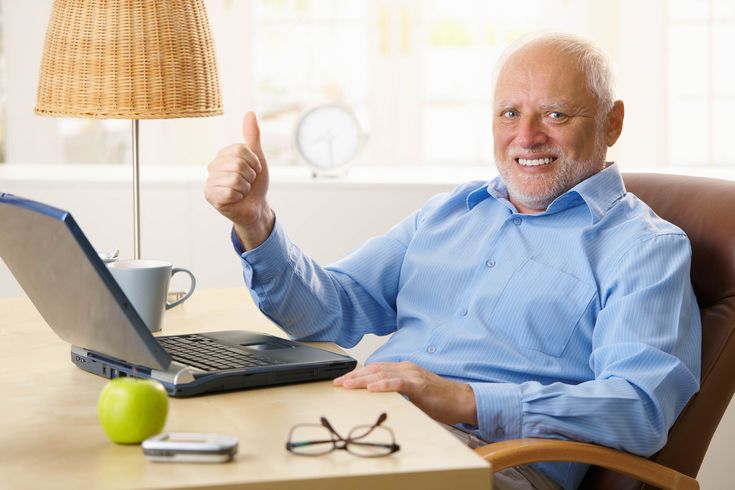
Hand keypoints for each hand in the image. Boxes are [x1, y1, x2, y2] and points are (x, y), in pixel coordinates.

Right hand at [204, 112, 273, 248]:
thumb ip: (252, 136)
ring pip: (235, 178)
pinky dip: (239, 197)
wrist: (256, 207)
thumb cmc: (255, 183)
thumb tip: (250, 113)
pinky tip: (235, 199)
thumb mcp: (257, 158)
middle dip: (250, 176)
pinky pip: (230, 192)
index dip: (254, 162)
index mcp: (223, 155)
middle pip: (238, 163)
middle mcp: (213, 166)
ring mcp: (210, 181)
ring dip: (245, 187)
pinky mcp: (210, 196)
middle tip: (248, 183)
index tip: (254, 170)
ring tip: (242, 191)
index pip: (241, 149)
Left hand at [334, 361, 477, 425]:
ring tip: (347, 385)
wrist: (462, 400)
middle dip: (354, 376)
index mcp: (404, 369)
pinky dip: (383, 384)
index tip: (343, 381)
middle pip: (375, 369)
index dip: (358, 374)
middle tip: (338, 383)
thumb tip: (378, 399)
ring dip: (362, 380)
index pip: (376, 369)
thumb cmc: (439, 400)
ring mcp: (413, 374)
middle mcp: (406, 368)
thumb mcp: (413, 394)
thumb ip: (397, 392)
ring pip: (382, 374)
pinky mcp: (419, 385)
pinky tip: (371, 388)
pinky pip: (397, 383)